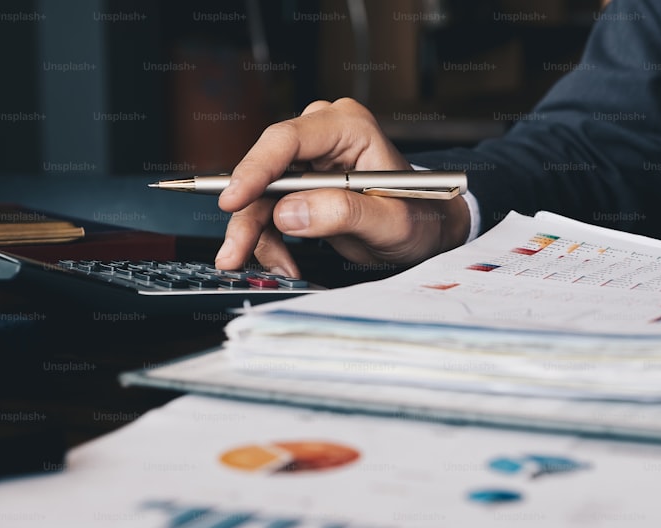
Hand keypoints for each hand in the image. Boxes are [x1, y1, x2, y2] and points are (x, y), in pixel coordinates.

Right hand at [214, 98, 470, 276]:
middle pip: (266, 170)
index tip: (233, 200)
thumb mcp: (391, 221)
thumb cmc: (420, 216)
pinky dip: (270, 241)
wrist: (427, 229)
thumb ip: (343, 213)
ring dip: (256, 235)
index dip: (255, 169)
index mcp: (348, 126)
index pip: (288, 140)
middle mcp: (321, 136)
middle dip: (248, 215)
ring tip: (276, 269)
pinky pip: (269, 212)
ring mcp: (308, 162)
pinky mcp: (299, 187)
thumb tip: (289, 213)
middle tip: (233, 253)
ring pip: (261, 196)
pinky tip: (286, 264)